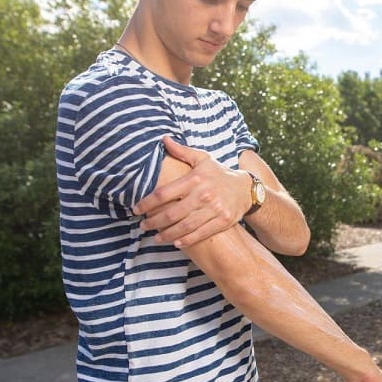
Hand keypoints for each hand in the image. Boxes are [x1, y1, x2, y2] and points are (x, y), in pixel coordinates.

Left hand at [133, 136, 250, 246]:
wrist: (246, 189)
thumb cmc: (219, 173)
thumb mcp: (203, 159)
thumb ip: (182, 151)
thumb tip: (164, 139)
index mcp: (195, 179)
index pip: (163, 193)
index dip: (147, 203)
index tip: (136, 209)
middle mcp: (203, 194)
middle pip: (171, 213)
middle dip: (153, 222)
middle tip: (143, 226)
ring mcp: (214, 209)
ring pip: (184, 227)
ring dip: (166, 234)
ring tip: (155, 238)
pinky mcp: (222, 221)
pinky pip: (200, 234)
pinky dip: (186, 240)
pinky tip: (175, 242)